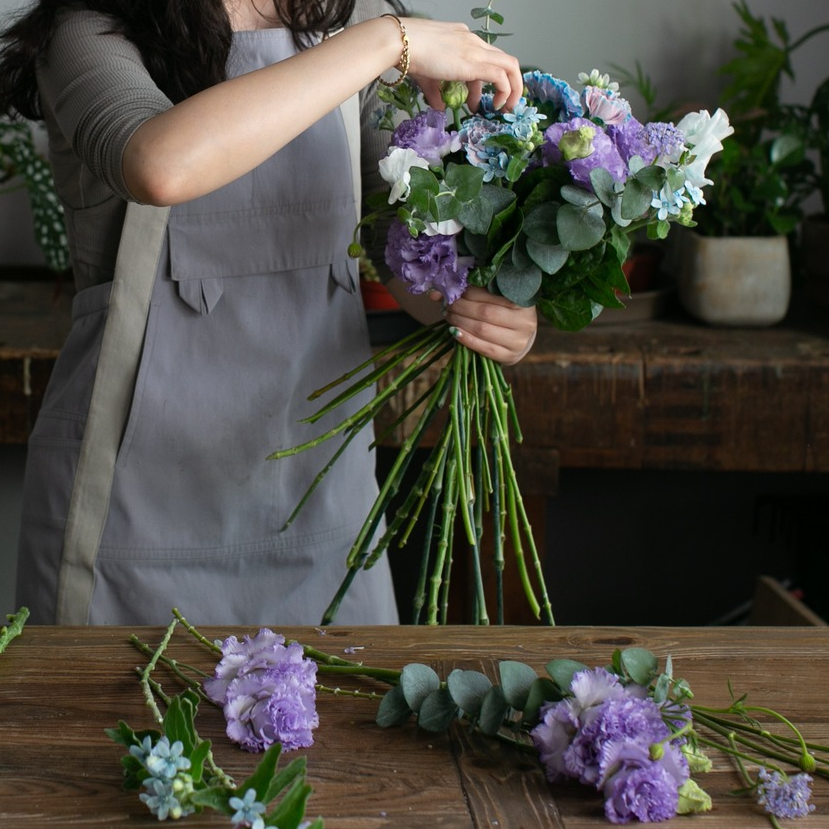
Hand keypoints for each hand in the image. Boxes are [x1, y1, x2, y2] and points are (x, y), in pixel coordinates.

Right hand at [400, 18, 522, 111]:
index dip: (488, 80)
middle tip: (503, 104)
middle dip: (509, 84)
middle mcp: (474, 41)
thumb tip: (440, 107)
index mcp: (464, 39)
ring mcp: (476, 50)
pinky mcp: (475, 62)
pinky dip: (505, 91)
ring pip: (510, 66)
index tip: (480, 99)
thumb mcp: (426, 76)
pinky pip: (501, 76)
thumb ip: (436, 92)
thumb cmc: (409, 54)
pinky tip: (497, 105)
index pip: (485, 58)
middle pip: (504, 60)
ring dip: (513, 89)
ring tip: (505, 108)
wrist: (402, 43)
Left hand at [434, 286, 537, 365]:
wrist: (520, 337)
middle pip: (484, 312)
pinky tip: (454, 332)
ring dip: (460, 322)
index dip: (467, 292)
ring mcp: (518, 341)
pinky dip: (466, 339)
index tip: (451, 291)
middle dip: (460, 307)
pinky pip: (483, 348)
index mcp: (523, 301)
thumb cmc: (504, 313)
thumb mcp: (493, 299)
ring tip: (449, 316)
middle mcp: (525, 321)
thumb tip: (434, 292)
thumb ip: (469, 293)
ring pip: (482, 329)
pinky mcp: (510, 356)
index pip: (489, 293)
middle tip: (447, 305)